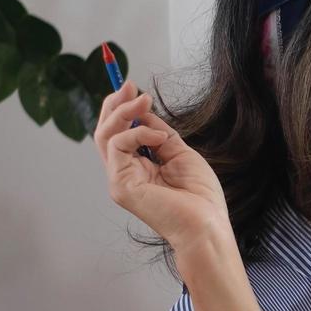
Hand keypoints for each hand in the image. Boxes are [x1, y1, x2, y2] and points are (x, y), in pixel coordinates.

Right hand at [95, 81, 232, 258]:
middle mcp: (124, 173)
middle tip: (130, 86)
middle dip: (115, 105)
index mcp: (137, 167)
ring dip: (123, 112)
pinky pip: (117, 146)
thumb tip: (143, 109)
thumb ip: (159, 133)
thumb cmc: (199, 196)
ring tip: (143, 101)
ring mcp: (119, 180)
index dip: (122, 109)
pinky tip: (159, 138)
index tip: (131, 86)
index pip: (119, 134)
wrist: (206, 225)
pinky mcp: (120, 185)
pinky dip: (137, 133)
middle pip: (105, 132)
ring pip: (105, 136)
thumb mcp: (180, 153)